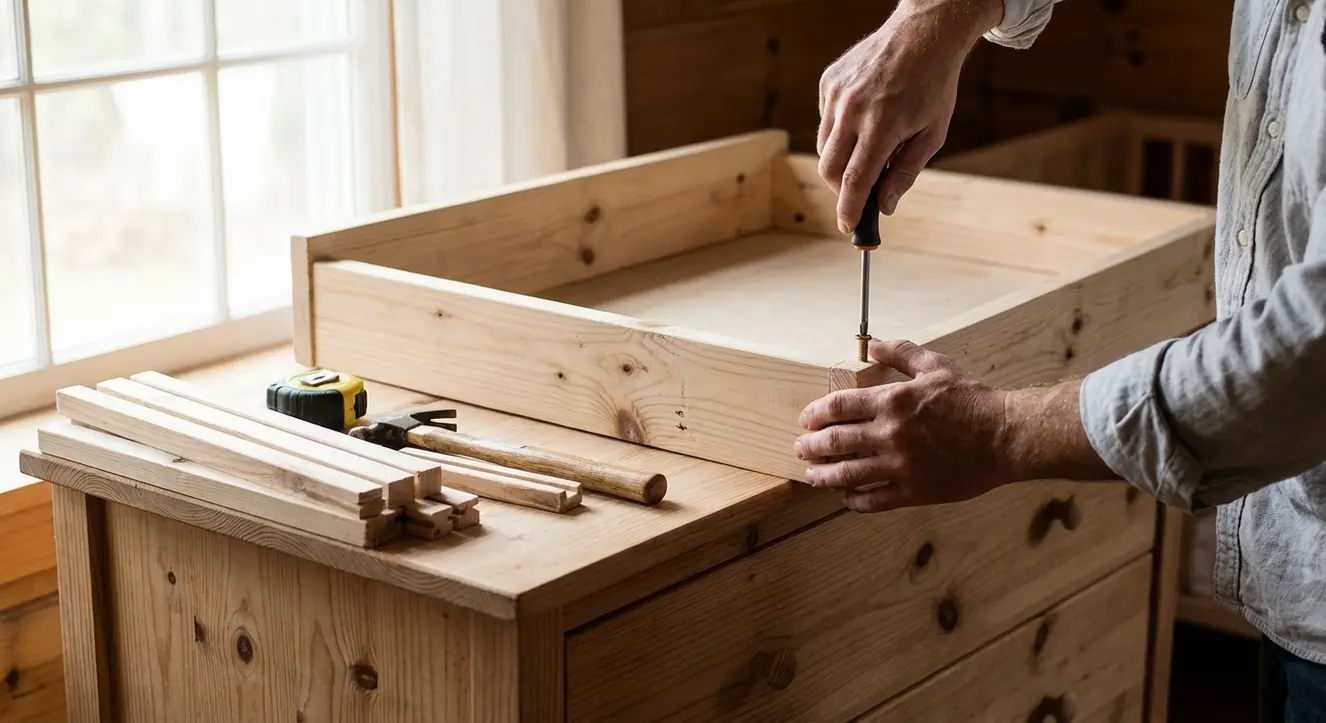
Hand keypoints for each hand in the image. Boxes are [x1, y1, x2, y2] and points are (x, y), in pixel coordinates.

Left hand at [794, 339, 1012, 511]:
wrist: (1005, 436)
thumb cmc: (972, 399)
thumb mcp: (935, 366)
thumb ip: (900, 353)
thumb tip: (870, 344)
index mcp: (892, 402)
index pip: (837, 407)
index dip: (814, 414)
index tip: (805, 420)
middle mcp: (890, 434)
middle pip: (835, 441)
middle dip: (811, 446)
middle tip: (801, 448)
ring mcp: (900, 466)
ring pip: (848, 474)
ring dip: (823, 475)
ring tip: (811, 476)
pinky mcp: (914, 492)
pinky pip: (874, 501)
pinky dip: (854, 501)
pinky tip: (845, 497)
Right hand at [817, 0, 1001, 232]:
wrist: (923, 34)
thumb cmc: (933, 86)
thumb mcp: (932, 134)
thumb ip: (905, 173)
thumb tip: (884, 207)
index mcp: (882, 126)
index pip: (855, 181)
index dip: (848, 210)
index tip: (847, 227)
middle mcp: (853, 110)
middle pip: (830, 170)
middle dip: (842, 189)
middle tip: (860, 192)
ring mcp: (836, 95)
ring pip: (823, 147)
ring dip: (841, 160)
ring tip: (868, 147)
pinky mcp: (828, 82)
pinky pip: (825, 122)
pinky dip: (839, 132)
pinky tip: (863, 118)